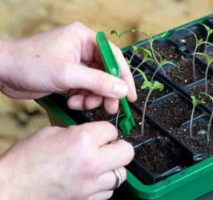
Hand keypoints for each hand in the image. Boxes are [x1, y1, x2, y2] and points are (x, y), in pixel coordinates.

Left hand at [0, 22, 136, 113]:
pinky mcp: (68, 75)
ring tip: (80, 104)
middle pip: (106, 72)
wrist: (2, 72)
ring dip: (91, 97)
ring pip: (95, 83)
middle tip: (109, 109)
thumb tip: (123, 90)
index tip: (129, 96)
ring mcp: (75, 62)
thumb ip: (98, 82)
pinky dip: (81, 97)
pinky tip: (72, 102)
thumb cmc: (31, 64)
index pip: (114, 56)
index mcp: (85, 38)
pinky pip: (84, 88)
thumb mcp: (68, 73)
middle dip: (106, 92)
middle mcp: (82, 48)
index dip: (124, 77)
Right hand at [0, 122, 133, 199]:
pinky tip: (91, 179)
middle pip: (127, 153)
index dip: (106, 131)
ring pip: (121, 175)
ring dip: (112, 168)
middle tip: (108, 147)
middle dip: (119, 147)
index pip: (112, 130)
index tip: (102, 134)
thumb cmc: (25, 161)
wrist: (12, 189)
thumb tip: (92, 136)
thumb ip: (77, 133)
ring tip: (99, 165)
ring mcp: (92, 185)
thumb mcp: (51, 133)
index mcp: (83, 141)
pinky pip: (108, 191)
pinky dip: (103, 184)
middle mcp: (92, 163)